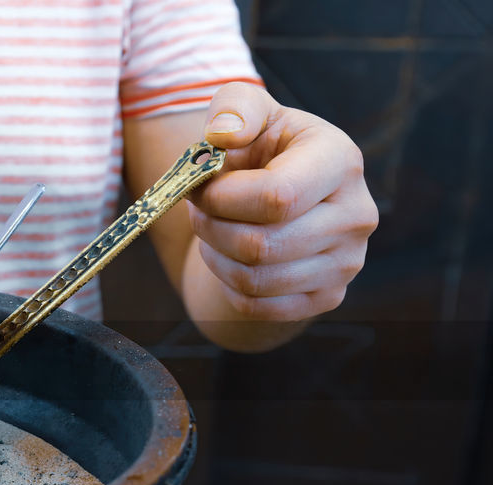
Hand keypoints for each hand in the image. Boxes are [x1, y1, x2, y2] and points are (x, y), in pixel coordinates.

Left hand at [187, 82, 376, 321]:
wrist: (279, 198)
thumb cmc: (260, 149)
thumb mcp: (249, 112)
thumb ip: (234, 108)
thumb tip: (224, 134)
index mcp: (340, 160)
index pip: (276, 197)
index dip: (221, 198)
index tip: (200, 187)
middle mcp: (356, 214)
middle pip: (259, 244)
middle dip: (211, 227)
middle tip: (200, 209)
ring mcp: (348, 261)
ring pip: (254, 279)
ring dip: (215, 255)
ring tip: (213, 228)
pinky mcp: (329, 295)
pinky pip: (258, 305)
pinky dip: (229, 284)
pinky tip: (230, 256)